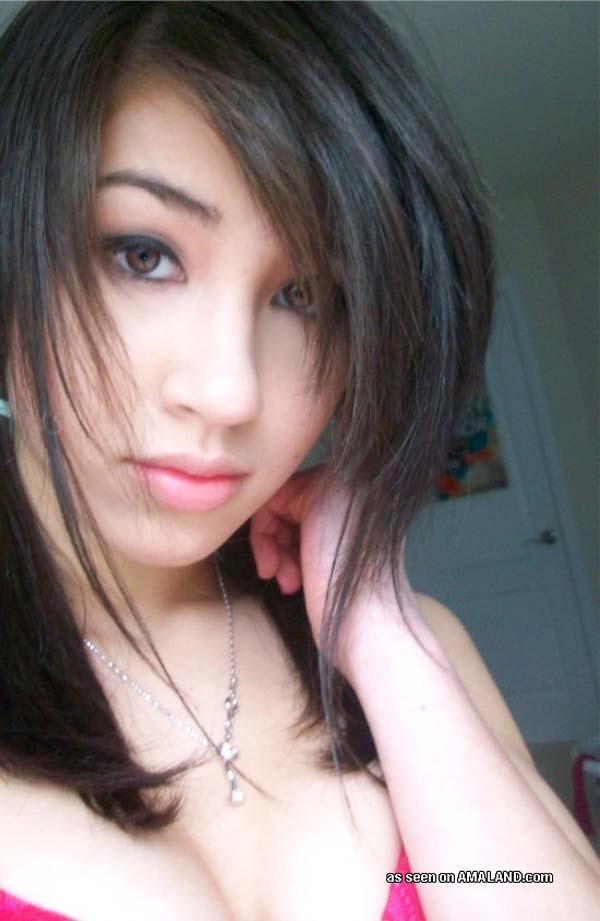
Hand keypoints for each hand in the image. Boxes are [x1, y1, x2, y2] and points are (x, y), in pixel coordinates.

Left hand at [249, 463, 430, 675]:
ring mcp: (341, 486)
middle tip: (281, 577)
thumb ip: (319, 530)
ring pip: (279, 502)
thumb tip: (284, 521)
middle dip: (279, 542)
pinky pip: (270, 502)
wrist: (372, 626)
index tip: (288, 572)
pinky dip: (262, 538)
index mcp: (368, 500)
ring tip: (285, 581)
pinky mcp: (319, 494)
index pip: (307, 504)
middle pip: (292, 500)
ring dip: (272, 545)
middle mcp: (358, 486)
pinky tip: (275, 572)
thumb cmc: (352, 606)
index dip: (291, 538)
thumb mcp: (335, 556)